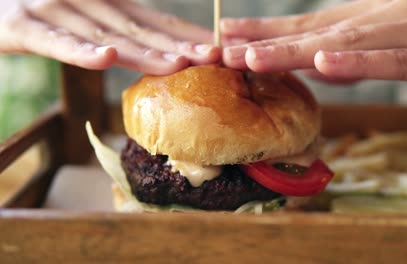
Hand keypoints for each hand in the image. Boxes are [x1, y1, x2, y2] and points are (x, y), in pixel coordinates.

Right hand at [0, 0, 219, 74]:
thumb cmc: (39, 11)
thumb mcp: (85, 14)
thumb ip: (119, 27)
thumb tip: (145, 48)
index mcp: (107, 4)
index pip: (154, 22)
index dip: (185, 36)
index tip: (218, 50)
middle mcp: (88, 4)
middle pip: (140, 31)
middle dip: (179, 45)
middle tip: (215, 57)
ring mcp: (55, 12)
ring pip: (106, 37)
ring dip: (144, 51)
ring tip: (178, 63)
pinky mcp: (23, 26)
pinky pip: (55, 41)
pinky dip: (80, 51)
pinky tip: (107, 59)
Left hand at [222, 0, 406, 90]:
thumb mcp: (391, 32)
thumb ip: (352, 48)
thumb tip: (315, 65)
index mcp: (366, 15)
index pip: (306, 23)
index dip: (266, 30)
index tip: (227, 34)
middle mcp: (380, 18)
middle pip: (314, 33)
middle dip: (267, 43)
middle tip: (224, 51)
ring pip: (343, 44)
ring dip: (295, 52)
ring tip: (253, 59)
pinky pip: (393, 60)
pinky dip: (358, 62)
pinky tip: (324, 64)